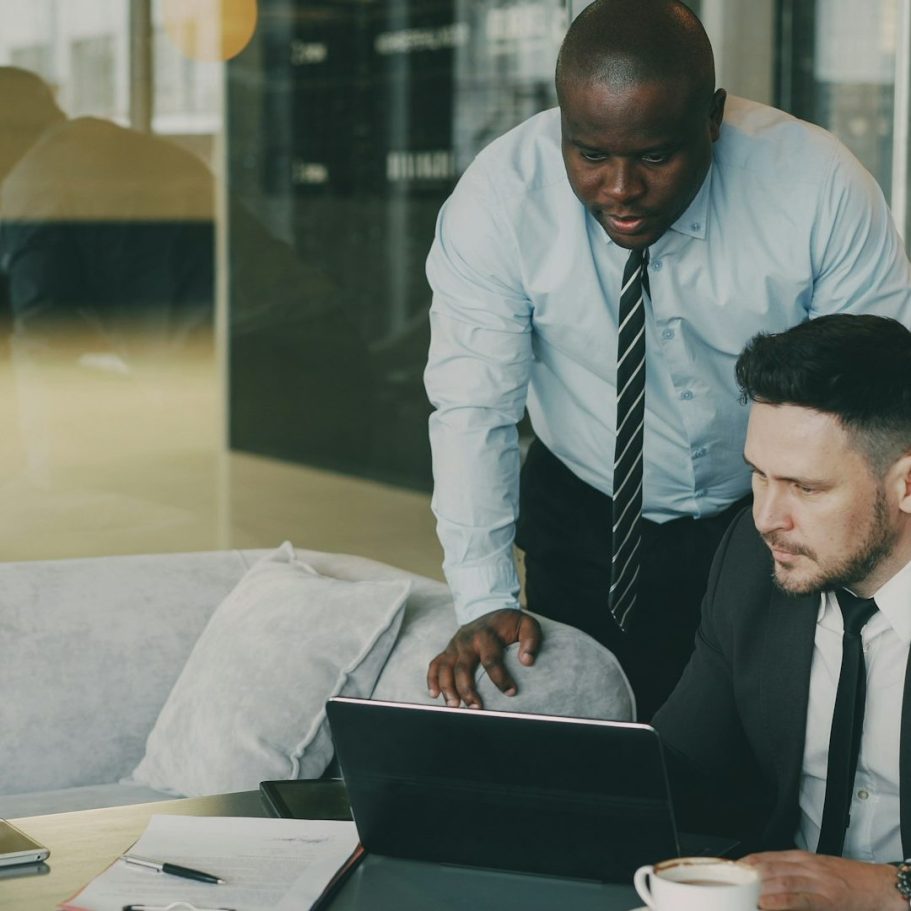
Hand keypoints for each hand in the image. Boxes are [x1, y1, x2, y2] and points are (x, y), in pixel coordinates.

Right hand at [426, 608, 541, 709]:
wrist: (489, 608)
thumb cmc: (509, 623)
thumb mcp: (526, 624)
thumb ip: (531, 640)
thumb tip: (527, 661)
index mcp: (486, 635)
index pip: (491, 659)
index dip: (500, 678)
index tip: (511, 692)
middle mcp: (467, 641)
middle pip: (463, 668)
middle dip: (468, 690)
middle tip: (477, 708)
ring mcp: (455, 645)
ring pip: (445, 668)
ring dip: (447, 688)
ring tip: (454, 706)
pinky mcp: (448, 650)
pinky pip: (435, 664)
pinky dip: (432, 679)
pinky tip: (434, 695)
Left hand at [741, 849, 903, 910]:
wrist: (881, 886)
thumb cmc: (850, 881)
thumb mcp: (817, 870)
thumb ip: (793, 874)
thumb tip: (767, 885)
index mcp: (801, 858)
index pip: (765, 857)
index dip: (744, 863)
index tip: (728, 871)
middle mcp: (806, 866)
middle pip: (768, 868)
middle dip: (746, 878)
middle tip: (728, 886)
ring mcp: (817, 882)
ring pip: (779, 881)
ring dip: (758, 890)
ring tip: (741, 896)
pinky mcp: (828, 899)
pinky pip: (799, 900)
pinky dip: (781, 902)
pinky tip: (766, 904)